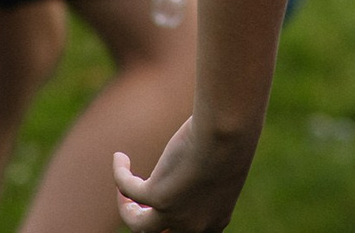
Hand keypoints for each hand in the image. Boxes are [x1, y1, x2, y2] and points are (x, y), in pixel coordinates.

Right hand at [115, 116, 257, 231]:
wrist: (228, 132)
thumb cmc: (234, 138)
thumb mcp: (227, 164)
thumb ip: (211, 175)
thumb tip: (195, 165)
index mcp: (216, 220)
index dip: (174, 224)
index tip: (164, 205)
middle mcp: (194, 226)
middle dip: (147, 220)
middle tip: (138, 205)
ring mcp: (173, 214)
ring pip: (139, 225)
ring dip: (127, 208)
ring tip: (123, 192)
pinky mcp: (156, 196)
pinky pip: (128, 189)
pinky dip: (120, 174)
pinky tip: (120, 157)